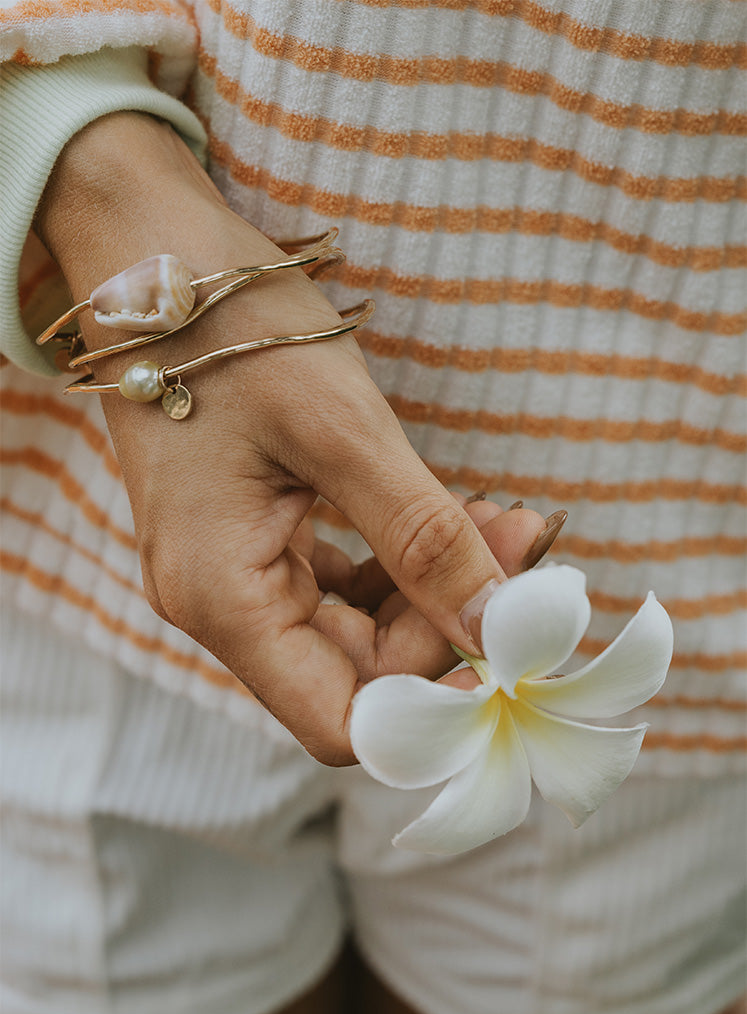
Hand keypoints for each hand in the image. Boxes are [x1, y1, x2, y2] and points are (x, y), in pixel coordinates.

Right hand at [36, 113, 551, 764]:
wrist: (154, 258)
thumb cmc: (233, 331)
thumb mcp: (343, 432)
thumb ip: (424, 540)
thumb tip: (501, 628)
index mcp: (222, 598)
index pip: (342, 722)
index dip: (434, 695)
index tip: (511, 623)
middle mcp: (219, 607)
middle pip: (358, 679)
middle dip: (451, 622)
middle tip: (522, 541)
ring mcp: (232, 577)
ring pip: (356, 636)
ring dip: (435, 590)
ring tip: (500, 520)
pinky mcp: (251, 545)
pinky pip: (339, 589)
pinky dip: (401, 565)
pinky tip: (449, 517)